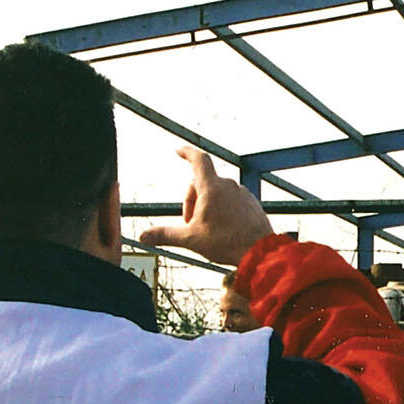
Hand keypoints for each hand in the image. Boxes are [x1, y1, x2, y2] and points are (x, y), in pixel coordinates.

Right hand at [136, 147, 274, 265]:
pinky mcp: (251, 202)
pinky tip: (224, 228)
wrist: (260, 252)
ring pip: (216, 192)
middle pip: (201, 183)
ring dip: (207, 206)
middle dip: (192, 201)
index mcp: (212, 187)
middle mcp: (228, 185)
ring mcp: (242, 192)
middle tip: (192, 224)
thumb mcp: (190, 239)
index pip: (198, 159)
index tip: (179, 151)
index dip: (187, 153)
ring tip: (209, 229)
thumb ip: (165, 235)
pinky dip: (222, 209)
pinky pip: (231, 199)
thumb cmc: (226, 243)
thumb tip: (143, 236)